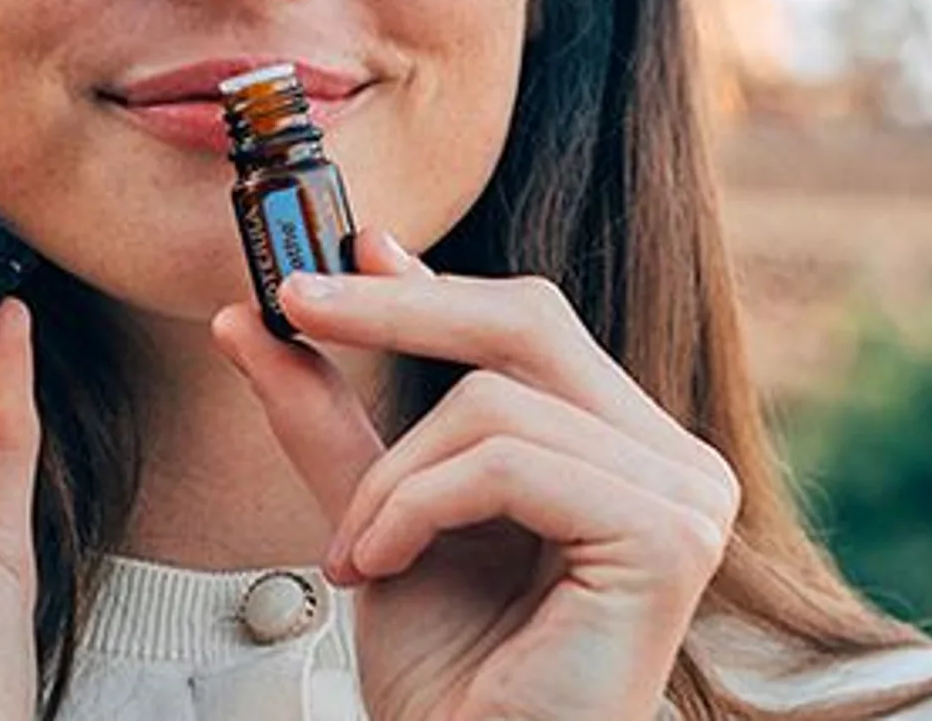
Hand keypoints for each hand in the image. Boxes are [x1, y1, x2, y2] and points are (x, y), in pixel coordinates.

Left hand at [212, 230, 739, 720]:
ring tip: (358, 553)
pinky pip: (505, 463)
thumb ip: (331, 421)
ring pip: (496, 400)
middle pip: (526, 323)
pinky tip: (386, 565)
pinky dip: (417, 506)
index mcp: (624, 448)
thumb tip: (247, 318)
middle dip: (395, 313)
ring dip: (392, 477)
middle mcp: (673, 460)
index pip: (527, 326)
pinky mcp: (666, 538)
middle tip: (291, 307)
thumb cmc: (449, 678)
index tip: (345, 253)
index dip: (433, 285)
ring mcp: (684, 495)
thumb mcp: (378, 516)